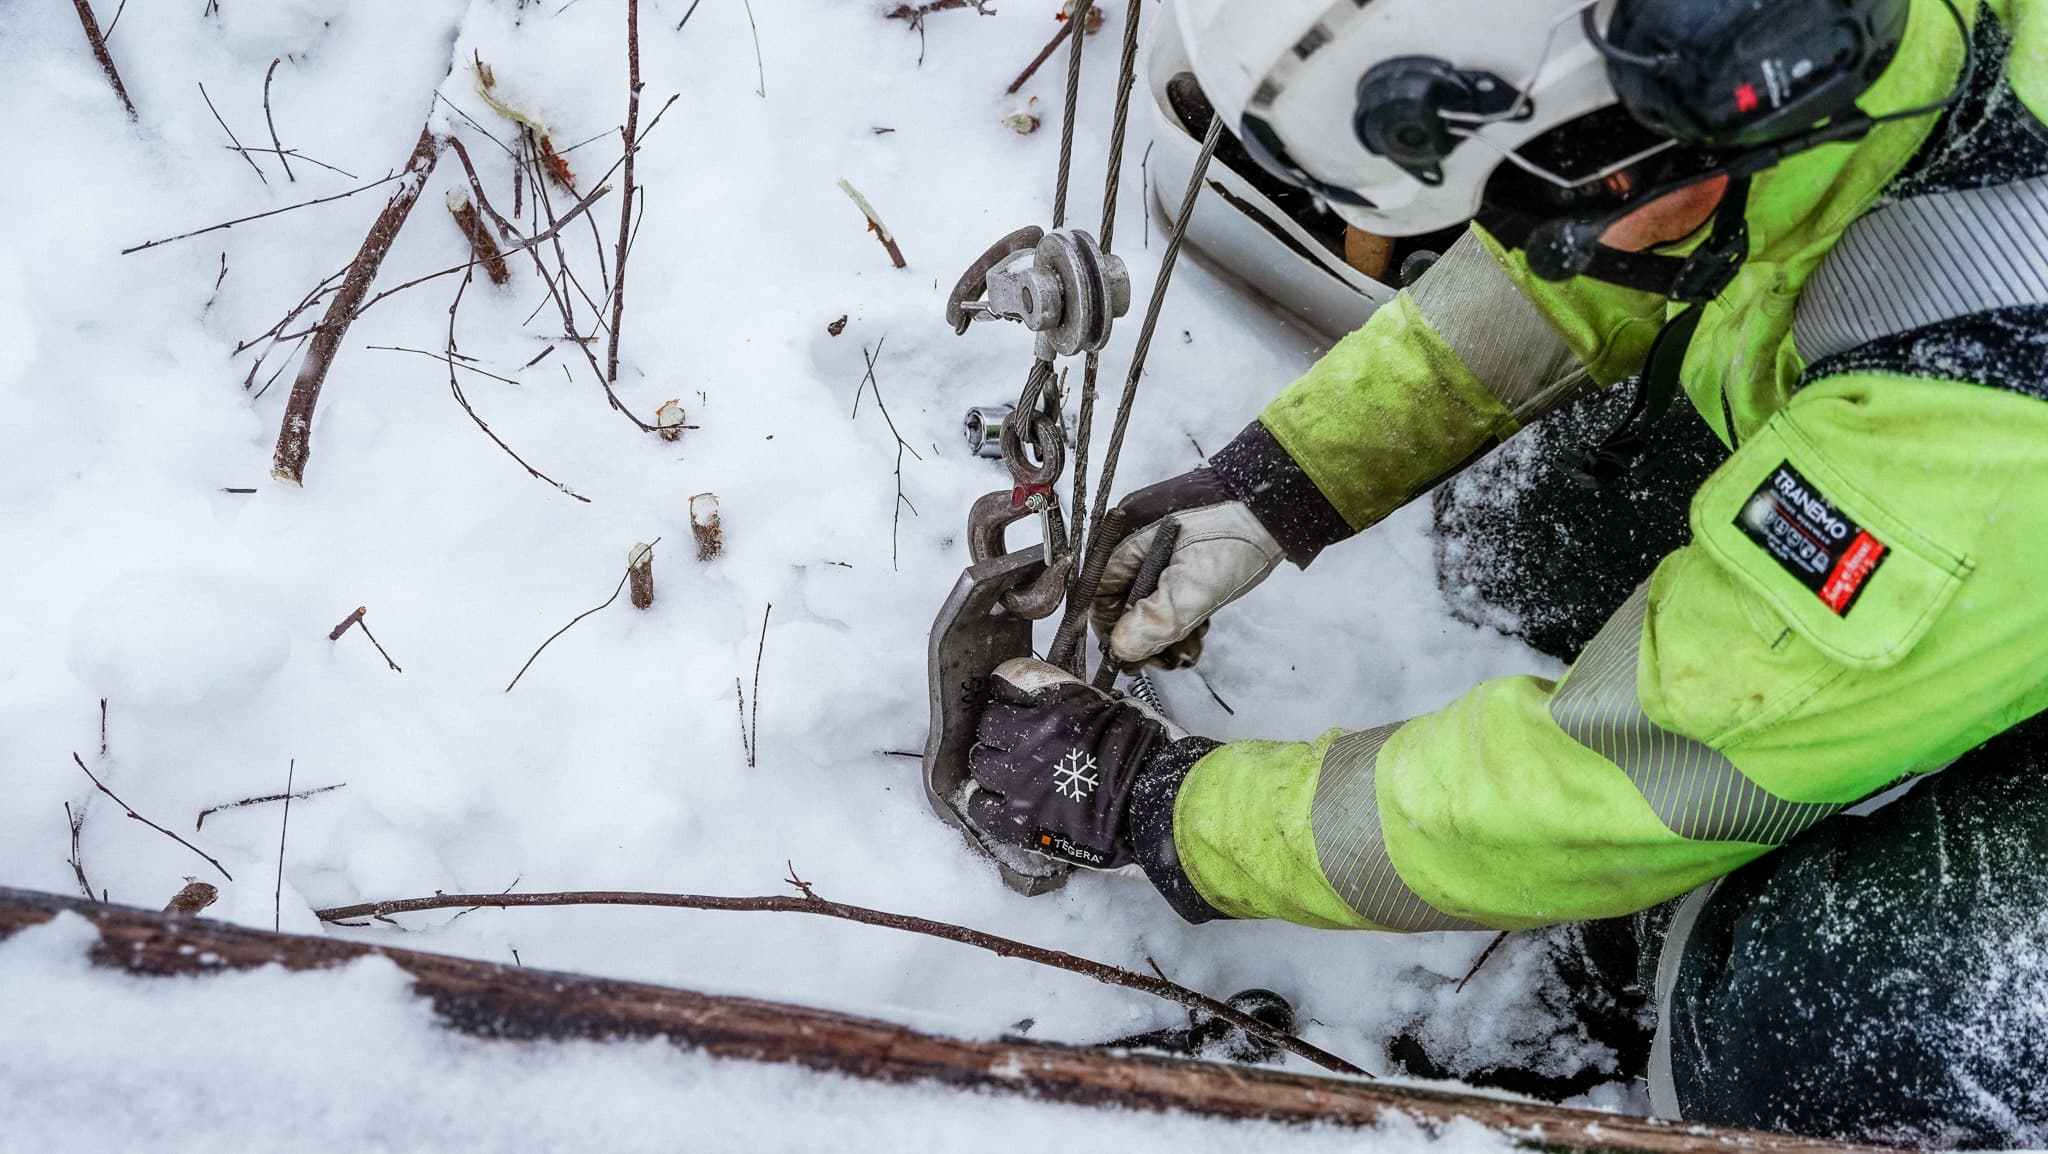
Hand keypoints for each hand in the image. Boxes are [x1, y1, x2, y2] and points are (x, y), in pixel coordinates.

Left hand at [964, 658, 1175, 868]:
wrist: (1160, 803)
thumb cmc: (1146, 754)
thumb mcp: (1111, 705)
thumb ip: (1070, 703)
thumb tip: (1048, 703)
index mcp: (1053, 704)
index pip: (1005, 682)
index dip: (1010, 692)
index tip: (1015, 700)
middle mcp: (1029, 738)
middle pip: (989, 724)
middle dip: (1002, 732)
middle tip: (1020, 743)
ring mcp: (1019, 781)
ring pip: (982, 764)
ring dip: (995, 766)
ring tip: (1015, 775)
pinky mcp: (1019, 821)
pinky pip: (980, 806)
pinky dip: (987, 803)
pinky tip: (1005, 803)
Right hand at [1092, 467, 1284, 667]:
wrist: (1277, 506)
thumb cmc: (1238, 533)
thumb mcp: (1196, 587)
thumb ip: (1156, 620)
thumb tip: (1122, 648)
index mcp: (1125, 537)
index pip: (1099, 595)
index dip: (1113, 631)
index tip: (1131, 658)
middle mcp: (1134, 539)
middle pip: (1122, 600)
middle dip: (1146, 635)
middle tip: (1168, 658)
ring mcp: (1157, 547)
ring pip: (1147, 600)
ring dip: (1166, 630)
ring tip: (1189, 647)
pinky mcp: (1180, 554)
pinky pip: (1167, 591)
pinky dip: (1179, 614)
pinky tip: (1198, 630)